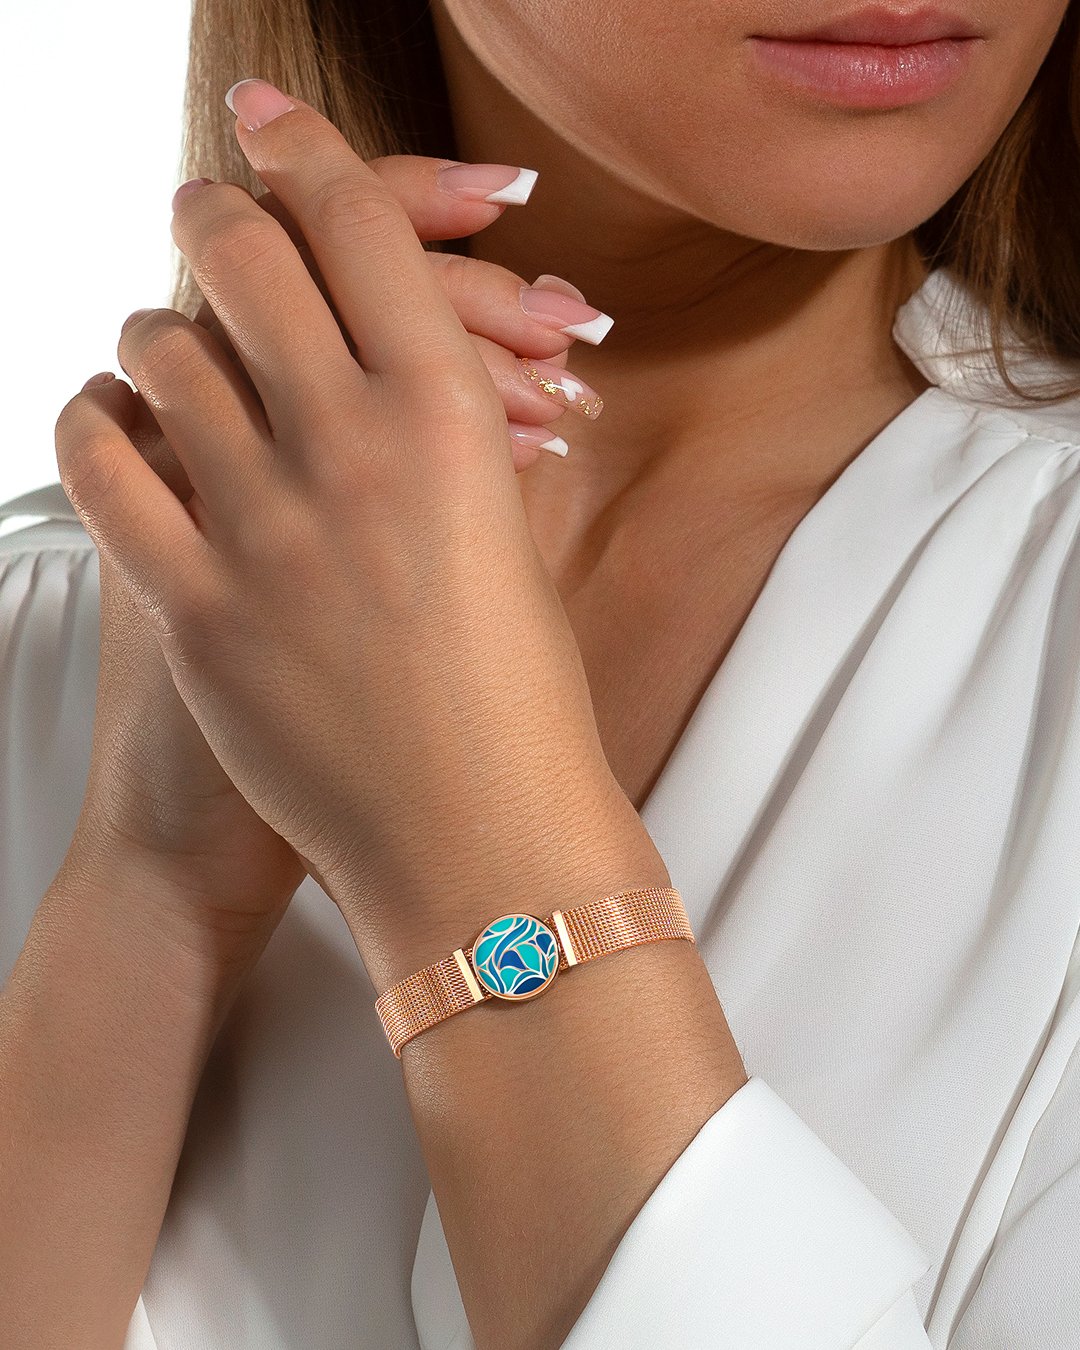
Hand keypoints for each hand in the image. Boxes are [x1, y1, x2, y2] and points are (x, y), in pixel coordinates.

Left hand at [57, 79, 662, 993]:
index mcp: (452, 419)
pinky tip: (121, 420)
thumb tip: (419, 363)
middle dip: (223, 212)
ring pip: (160, 345)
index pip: (358, 226)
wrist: (482, 842)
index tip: (271, 118)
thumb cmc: (521, 700)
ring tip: (181, 342)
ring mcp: (260, 528)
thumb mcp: (512, 538)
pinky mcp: (193, 609)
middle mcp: (350, 450)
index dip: (310, 149)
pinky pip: (100, 462)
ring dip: (165, 324)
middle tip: (217, 216)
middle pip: (243, 253)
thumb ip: (453, 437)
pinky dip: (100, 418)